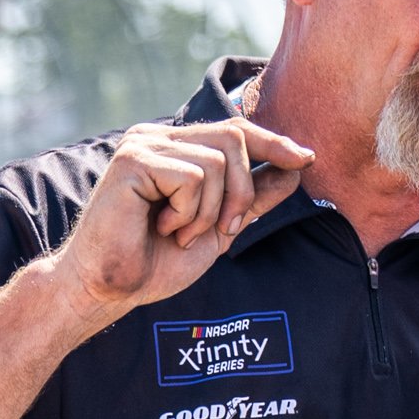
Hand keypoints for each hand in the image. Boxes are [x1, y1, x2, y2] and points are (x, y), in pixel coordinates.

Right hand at [41, 119, 311, 326]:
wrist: (112, 288)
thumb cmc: (157, 261)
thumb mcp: (220, 226)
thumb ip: (254, 197)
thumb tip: (297, 166)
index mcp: (176, 147)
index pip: (235, 130)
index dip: (273, 142)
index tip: (306, 159)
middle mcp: (157, 137)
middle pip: (234, 139)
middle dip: (243, 192)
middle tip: (224, 229)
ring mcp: (142, 144)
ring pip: (216, 163)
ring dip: (209, 212)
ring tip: (179, 232)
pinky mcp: (132, 160)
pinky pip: (191, 178)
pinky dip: (188, 213)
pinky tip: (161, 228)